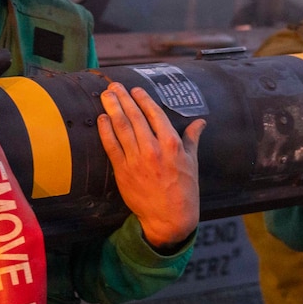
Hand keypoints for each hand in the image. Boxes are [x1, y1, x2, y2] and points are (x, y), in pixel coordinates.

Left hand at [98, 82, 204, 250]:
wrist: (170, 218)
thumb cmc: (184, 190)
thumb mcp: (192, 162)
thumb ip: (192, 139)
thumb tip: (200, 122)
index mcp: (172, 144)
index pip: (155, 114)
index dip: (143, 99)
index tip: (135, 89)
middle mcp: (153, 148)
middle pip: (135, 117)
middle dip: (124, 98)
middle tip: (114, 86)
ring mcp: (136, 160)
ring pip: (121, 127)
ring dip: (113, 108)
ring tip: (106, 95)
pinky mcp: (123, 171)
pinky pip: (111, 146)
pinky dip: (105, 130)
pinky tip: (101, 118)